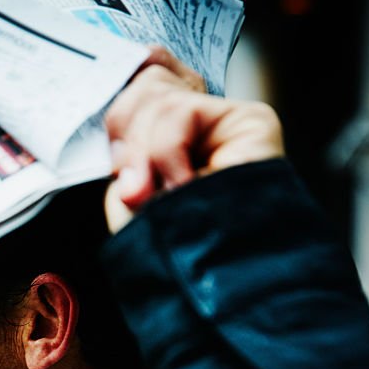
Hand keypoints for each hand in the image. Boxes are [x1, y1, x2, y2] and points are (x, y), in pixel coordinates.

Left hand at [104, 47, 284, 232]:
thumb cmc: (171, 246)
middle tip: (135, 190)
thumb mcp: (131, 193)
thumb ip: (127, 148)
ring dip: (145, 154)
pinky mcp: (251, 120)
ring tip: (159, 194)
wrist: (206, 277)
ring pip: (159, 101)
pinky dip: (166, 150)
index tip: (117, 169)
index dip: (118, 122)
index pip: (139, 97)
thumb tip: (131, 106)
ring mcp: (227, 123)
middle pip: (146, 91)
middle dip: (128, 142)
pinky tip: (183, 184)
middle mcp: (202, 130)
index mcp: (172, 143)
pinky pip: (181, 112)